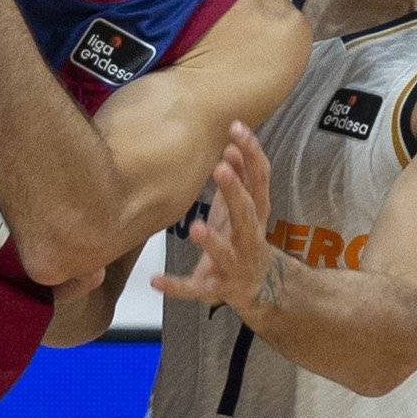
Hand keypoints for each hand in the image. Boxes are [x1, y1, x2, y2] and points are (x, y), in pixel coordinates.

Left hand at [152, 121, 282, 313]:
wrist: (258, 286)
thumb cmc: (243, 237)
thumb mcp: (242, 207)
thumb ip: (239, 177)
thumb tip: (232, 141)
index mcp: (257, 213)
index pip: (260, 179)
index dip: (252, 154)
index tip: (236, 128)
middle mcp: (252, 238)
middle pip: (247, 212)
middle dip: (235, 191)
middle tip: (220, 167)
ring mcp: (236, 266)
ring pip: (225, 253)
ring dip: (212, 241)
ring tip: (196, 228)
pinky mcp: (219, 289)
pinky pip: (195, 288)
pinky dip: (176, 286)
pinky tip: (155, 281)